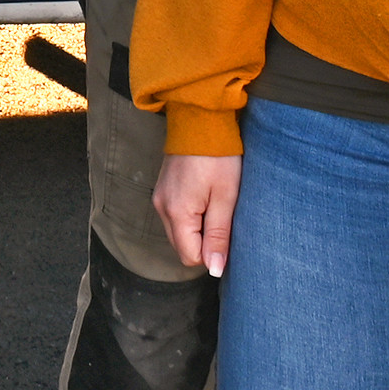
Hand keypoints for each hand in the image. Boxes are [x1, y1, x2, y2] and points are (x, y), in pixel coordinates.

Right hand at [154, 153, 239, 276]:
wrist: (201, 119)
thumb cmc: (218, 157)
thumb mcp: (226, 197)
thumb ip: (218, 235)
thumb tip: (214, 270)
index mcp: (177, 213)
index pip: (191, 256)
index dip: (212, 252)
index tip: (228, 232)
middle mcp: (162, 208)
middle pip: (182, 247)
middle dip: (204, 242)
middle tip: (224, 216)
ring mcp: (160, 198)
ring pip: (179, 232)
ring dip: (198, 228)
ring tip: (216, 204)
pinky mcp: (163, 190)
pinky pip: (175, 217)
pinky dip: (191, 216)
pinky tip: (206, 197)